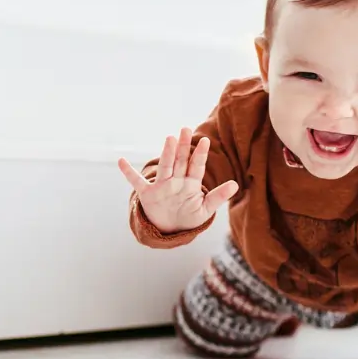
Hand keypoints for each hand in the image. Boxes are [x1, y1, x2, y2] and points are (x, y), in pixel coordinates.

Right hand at [118, 127, 238, 233]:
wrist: (170, 229)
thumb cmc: (189, 217)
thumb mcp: (205, 210)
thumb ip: (218, 197)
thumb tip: (236, 185)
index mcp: (191, 184)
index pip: (196, 166)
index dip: (200, 155)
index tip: (205, 141)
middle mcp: (176, 181)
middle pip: (181, 161)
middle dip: (183, 146)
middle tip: (186, 129)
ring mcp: (162, 186)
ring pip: (165, 167)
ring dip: (167, 153)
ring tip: (170, 139)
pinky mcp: (148, 194)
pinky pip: (137, 182)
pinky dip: (128, 172)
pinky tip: (121, 161)